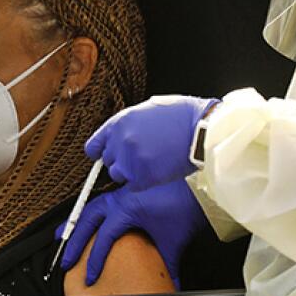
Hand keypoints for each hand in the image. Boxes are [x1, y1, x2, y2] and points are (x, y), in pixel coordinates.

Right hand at [57, 179, 206, 288]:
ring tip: (66, 232)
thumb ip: (168, 265)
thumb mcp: (174, 240)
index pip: (102, 239)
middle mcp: (121, 197)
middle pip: (87, 218)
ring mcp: (125, 190)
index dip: (94, 261)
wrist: (202, 184)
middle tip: (65, 256)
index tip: (90, 276)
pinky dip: (94, 209)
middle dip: (73, 239)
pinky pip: (106, 197)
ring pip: (93, 204)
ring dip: (79, 219)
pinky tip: (92, 217)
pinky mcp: (133, 188)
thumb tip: (171, 285)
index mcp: (127, 208)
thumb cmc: (188, 205)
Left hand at [84, 95, 216, 190]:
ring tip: (152, 163)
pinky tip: (158, 171)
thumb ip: (130, 124)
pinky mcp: (142, 177)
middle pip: (108, 162)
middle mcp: (119, 142)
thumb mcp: (148, 109)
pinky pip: (133, 186)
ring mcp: (129, 161)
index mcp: (119, 122)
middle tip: (142, 156)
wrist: (202, 130)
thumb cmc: (182, 116)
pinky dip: (143, 183)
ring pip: (118, 175)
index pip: (93, 146)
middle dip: (121, 161)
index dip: (101, 152)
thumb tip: (121, 134)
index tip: (108, 155)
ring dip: (131, 173)